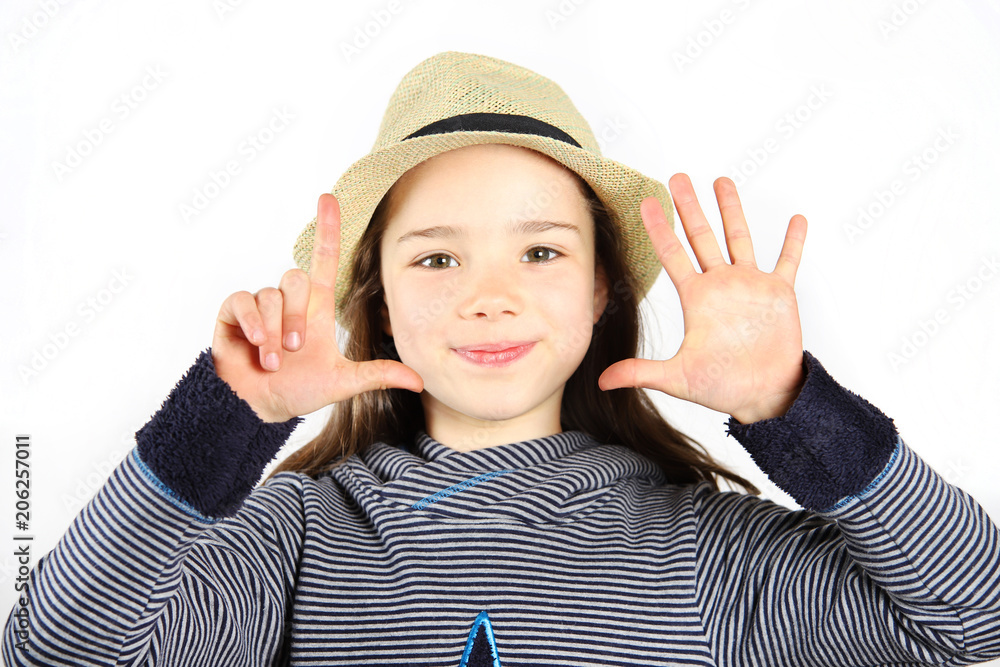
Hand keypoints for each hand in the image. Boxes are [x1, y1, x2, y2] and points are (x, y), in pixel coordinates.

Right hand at [211, 193, 422, 421]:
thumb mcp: (342, 383)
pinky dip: (253, 324)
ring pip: (270, 295)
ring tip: (274, 360)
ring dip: (275, 332)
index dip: (325, 229)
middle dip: (297, 318)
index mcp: (316, 307)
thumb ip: (377, 375)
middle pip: (295, 279)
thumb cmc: (299, 391)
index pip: (323, 258)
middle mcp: (289, 301)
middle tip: (295, 350)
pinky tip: (256, 344)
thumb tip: (418, 380)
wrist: (260, 409)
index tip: (328, 198)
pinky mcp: (233, 314)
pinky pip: (242, 301)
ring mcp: (260, 306)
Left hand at [598, 174, 806, 422]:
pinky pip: (788, 261)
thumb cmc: (722, 387)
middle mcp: (721, 284)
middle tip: (678, 177)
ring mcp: (750, 285)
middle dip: (690, 206)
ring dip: (732, 210)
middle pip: (702, 236)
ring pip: (739, 238)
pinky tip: (797, 219)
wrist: (763, 396)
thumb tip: (603, 382)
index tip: (646, 203)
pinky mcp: (779, 294)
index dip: (659, 228)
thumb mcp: (677, 378)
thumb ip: (641, 372)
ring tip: (722, 181)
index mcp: (697, 297)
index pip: (673, 255)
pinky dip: (794, 241)